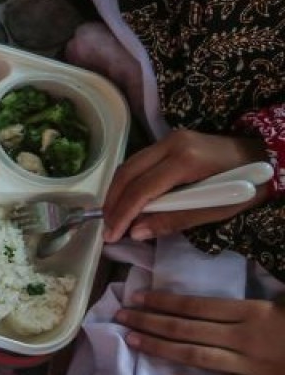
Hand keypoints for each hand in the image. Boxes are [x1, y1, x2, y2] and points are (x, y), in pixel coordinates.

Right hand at [102, 129, 267, 242]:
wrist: (267, 155)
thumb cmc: (247, 187)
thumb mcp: (217, 210)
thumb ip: (176, 220)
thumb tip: (137, 232)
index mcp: (185, 160)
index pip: (142, 188)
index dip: (123, 213)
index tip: (112, 235)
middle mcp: (171, 143)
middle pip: (128, 172)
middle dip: (113, 202)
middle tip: (106, 227)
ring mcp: (169, 138)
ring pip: (129, 165)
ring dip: (117, 192)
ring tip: (113, 216)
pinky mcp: (169, 140)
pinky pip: (139, 161)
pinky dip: (129, 182)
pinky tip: (127, 199)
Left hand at [116, 291, 284, 374]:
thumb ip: (270, 277)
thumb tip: (260, 250)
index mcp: (253, 311)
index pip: (197, 305)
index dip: (164, 301)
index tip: (136, 296)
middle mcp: (246, 338)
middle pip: (189, 328)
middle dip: (151, 321)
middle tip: (120, 316)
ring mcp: (252, 366)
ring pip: (197, 356)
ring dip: (162, 348)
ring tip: (133, 340)